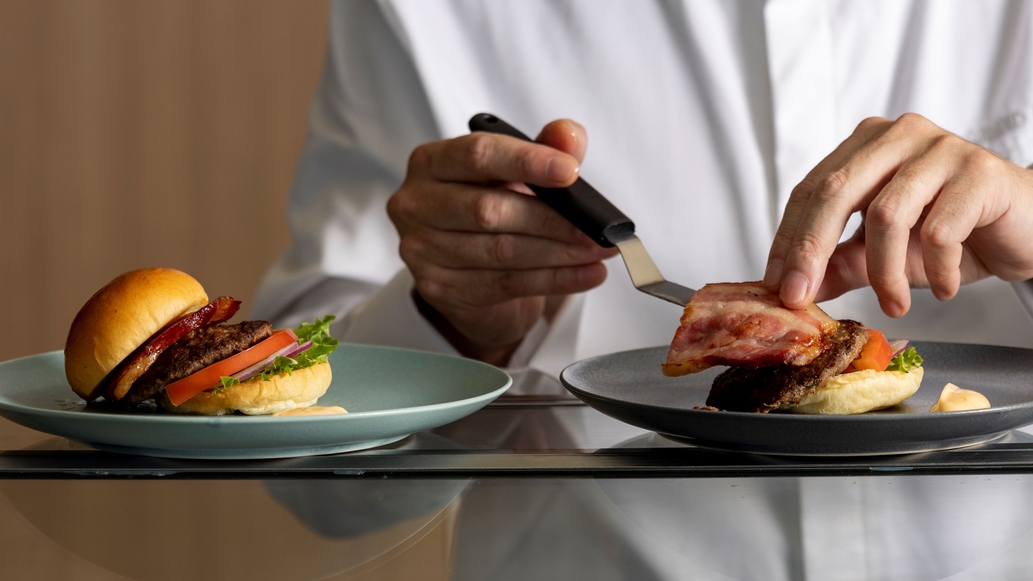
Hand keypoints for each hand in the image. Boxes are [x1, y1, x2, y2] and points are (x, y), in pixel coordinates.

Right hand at [387, 120, 617, 363]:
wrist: (468, 270)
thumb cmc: (491, 207)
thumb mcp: (517, 172)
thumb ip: (544, 147)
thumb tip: (569, 136)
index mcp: (432, 162)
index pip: (478, 155)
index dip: (527, 162)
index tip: (570, 172)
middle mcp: (417, 203)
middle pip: (490, 210)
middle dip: (553, 220)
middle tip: (596, 228)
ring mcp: (422, 250)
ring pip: (502, 251)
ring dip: (560, 254)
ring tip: (598, 250)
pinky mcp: (438, 288)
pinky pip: (506, 284)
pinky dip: (554, 279)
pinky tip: (585, 274)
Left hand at [763, 113, 1032, 316]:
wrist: (1027, 230)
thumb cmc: (954, 233)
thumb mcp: (882, 255)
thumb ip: (837, 264)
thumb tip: (788, 289)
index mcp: (865, 146)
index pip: (810, 190)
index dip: (788, 239)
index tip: (773, 286)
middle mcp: (897, 136)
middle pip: (834, 191)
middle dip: (810, 251)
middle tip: (800, 298)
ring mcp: (939, 147)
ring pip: (886, 214)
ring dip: (883, 272)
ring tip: (894, 305)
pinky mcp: (978, 171)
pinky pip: (938, 229)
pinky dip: (935, 268)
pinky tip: (943, 286)